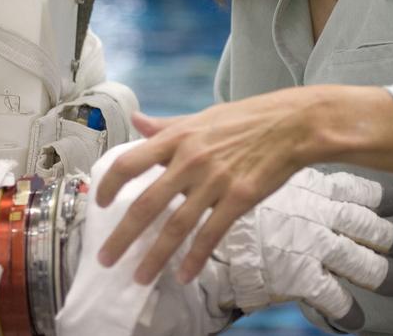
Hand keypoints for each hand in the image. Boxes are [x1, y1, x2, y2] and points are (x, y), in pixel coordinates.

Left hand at [95, 87, 369, 283]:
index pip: (130, 162)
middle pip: (146, 204)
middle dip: (123, 236)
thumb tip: (136, 121)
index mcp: (177, 137)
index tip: (101, 202)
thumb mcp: (202, 116)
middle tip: (105, 258)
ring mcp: (214, 180)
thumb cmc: (246, 118)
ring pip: (176, 226)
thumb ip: (166, 125)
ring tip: (139, 277)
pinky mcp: (239, 198)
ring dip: (155, 256)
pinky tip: (184, 274)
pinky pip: (211, 234)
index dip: (110, 184)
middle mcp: (190, 160)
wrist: (292, 124)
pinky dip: (194, 257)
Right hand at [199, 166, 392, 331]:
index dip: (377, 197)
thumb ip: (248, 163)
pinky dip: (346, 310)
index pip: (352, 189)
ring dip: (381, 274)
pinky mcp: (300, 275)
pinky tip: (353, 318)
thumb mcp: (229, 159)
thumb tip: (229, 146)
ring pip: (360, 261)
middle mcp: (315, 214)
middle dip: (389, 237)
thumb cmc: (216, 187)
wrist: (197, 218)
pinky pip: (332, 298)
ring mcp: (311, 245)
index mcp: (305, 186)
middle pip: (365, 225)